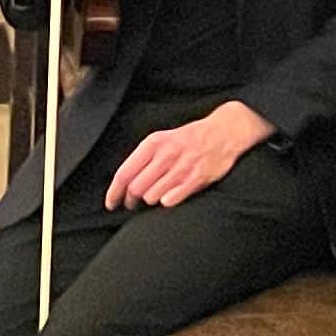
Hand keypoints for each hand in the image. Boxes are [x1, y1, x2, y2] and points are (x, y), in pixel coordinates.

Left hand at [106, 98, 268, 208]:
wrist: (224, 132)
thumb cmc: (189, 139)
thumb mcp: (163, 140)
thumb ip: (144, 159)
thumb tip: (124, 182)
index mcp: (153, 143)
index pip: (124, 173)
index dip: (114, 193)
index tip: (111, 204)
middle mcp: (165, 155)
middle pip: (135, 188)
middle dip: (131, 201)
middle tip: (133, 204)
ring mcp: (182, 167)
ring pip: (151, 197)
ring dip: (150, 201)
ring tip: (155, 197)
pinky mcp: (196, 179)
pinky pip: (171, 199)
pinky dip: (166, 202)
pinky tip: (169, 198)